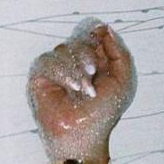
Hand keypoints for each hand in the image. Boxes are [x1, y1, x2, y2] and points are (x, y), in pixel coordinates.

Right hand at [27, 18, 136, 161]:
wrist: (83, 135)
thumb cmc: (103, 112)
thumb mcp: (123, 81)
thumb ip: (119, 53)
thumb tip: (104, 28)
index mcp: (96, 61)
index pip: (94, 35)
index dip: (97, 33)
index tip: (100, 34)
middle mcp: (76, 62)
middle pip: (79, 38)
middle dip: (88, 54)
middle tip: (93, 74)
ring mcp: (58, 69)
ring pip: (64, 48)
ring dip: (77, 69)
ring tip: (84, 90)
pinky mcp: (40, 77)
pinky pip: (48, 60)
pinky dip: (62, 73)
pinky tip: (71, 88)